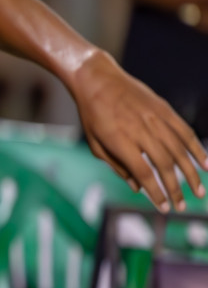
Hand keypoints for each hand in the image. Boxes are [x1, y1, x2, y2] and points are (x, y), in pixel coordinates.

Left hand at [70, 52, 206, 211]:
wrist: (97, 79)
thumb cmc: (92, 115)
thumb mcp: (95, 143)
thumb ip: (117, 166)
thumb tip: (137, 187)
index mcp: (120, 141)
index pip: (144, 172)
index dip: (156, 192)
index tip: (164, 208)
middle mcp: (140, 130)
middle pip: (164, 165)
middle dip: (175, 189)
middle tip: (182, 207)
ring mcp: (155, 118)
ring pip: (179, 150)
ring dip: (192, 174)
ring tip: (198, 193)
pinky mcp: (164, 109)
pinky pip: (185, 131)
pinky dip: (197, 149)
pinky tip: (206, 164)